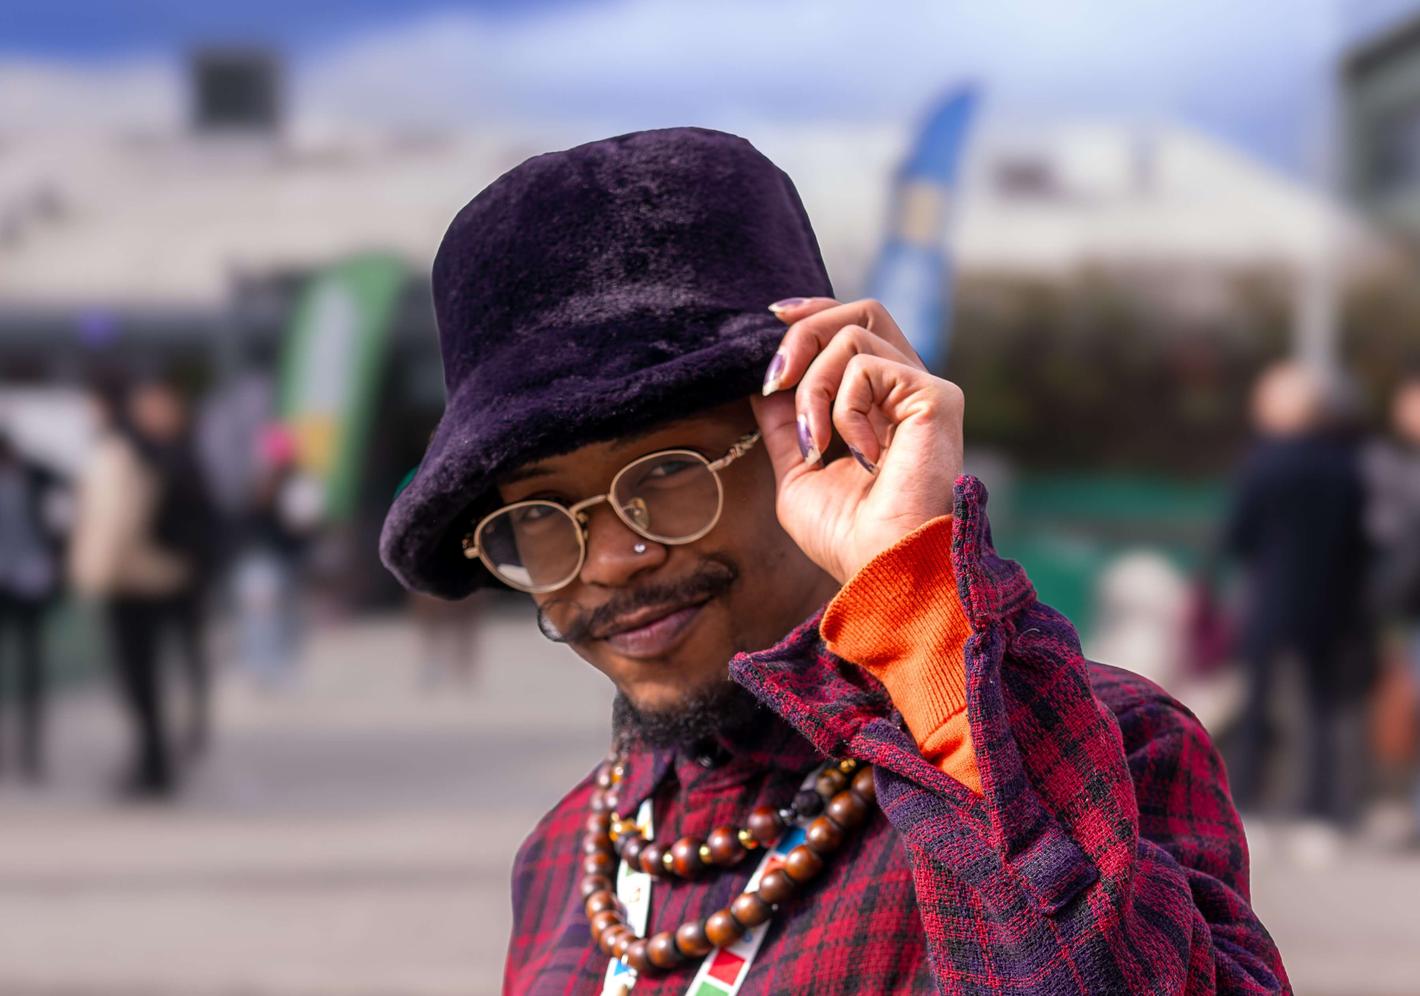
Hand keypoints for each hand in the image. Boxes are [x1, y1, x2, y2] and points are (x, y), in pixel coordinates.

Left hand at [750, 297, 964, 584]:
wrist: (882, 569)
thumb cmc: (847, 535)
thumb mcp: (797, 473)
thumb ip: (784, 424)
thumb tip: (764, 381)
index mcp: (882, 404)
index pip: (856, 327)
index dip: (814, 312)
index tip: (771, 319)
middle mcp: (907, 390)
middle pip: (860, 311)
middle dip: (805, 332)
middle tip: (776, 379)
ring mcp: (924, 389)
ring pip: (854, 334)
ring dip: (812, 387)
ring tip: (815, 443)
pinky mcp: (934, 396)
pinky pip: (866, 367)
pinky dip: (843, 408)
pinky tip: (857, 453)